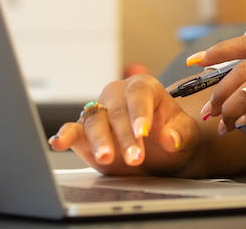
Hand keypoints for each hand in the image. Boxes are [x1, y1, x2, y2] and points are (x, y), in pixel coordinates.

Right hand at [48, 74, 200, 174]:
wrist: (160, 154)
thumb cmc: (172, 135)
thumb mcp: (186, 134)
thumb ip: (180, 134)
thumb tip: (170, 138)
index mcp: (144, 87)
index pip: (139, 95)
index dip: (140, 113)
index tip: (144, 132)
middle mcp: (118, 95)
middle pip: (117, 111)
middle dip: (125, 136)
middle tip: (134, 158)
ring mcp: (99, 112)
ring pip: (95, 122)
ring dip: (100, 141)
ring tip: (106, 158)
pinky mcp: (85, 132)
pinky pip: (73, 130)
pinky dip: (65, 136)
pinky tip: (59, 143)